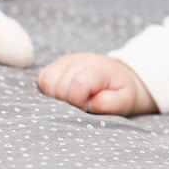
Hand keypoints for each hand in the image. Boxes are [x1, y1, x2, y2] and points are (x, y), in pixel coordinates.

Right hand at [37, 53, 157, 114]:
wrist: (118, 77)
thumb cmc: (120, 92)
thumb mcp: (125, 100)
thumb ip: (111, 103)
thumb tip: (90, 104)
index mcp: (98, 68)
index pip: (78, 83)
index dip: (78, 101)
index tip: (86, 107)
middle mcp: (80, 60)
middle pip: (60, 85)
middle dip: (67, 102)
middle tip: (81, 104)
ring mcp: (66, 61)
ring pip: (47, 82)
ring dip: (56, 97)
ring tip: (73, 100)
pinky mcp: (56, 65)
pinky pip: (42, 79)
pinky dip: (49, 91)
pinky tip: (64, 94)